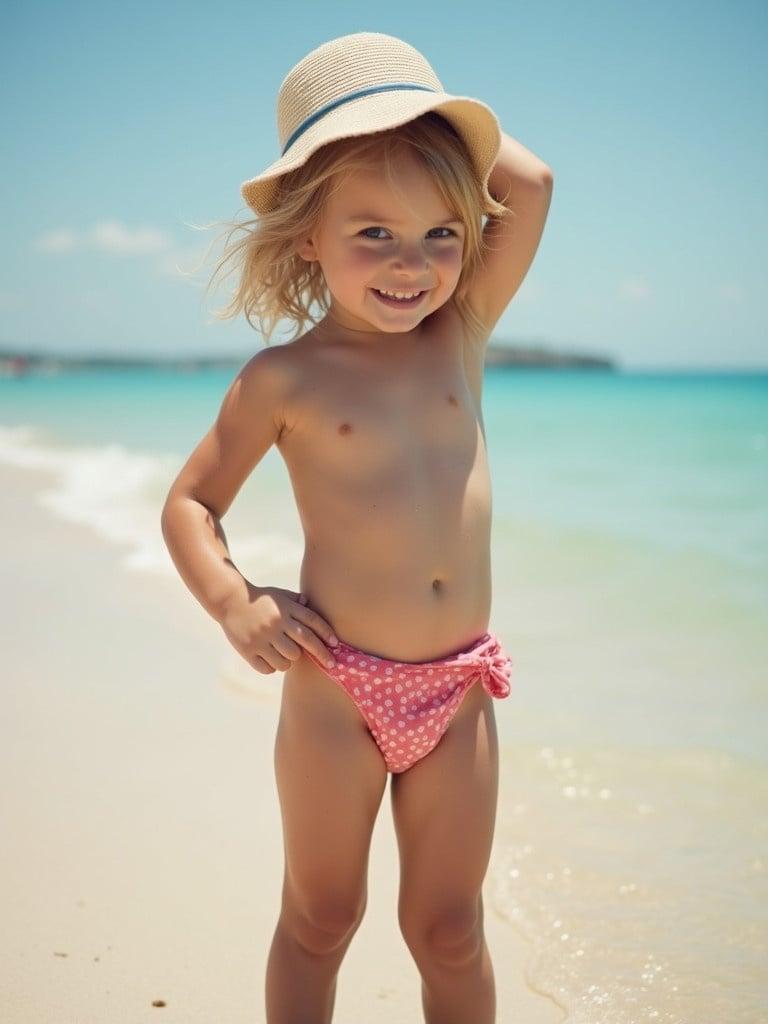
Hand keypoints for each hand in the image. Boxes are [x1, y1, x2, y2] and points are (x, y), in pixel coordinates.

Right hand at [218, 583, 338, 673]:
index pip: (312, 621)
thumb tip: (311, 606)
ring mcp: (261, 638)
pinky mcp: (248, 650)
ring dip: (289, 661)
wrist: (230, 600)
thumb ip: (296, 602)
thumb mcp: (280, 595)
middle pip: (305, 643)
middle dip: (322, 655)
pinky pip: (268, 669)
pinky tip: (269, 660)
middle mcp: (275, 623)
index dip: (326, 633)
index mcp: (285, 609)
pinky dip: (272, 667)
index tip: (336, 645)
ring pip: (288, 660)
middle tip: (331, 665)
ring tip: (284, 655)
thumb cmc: (261, 599)